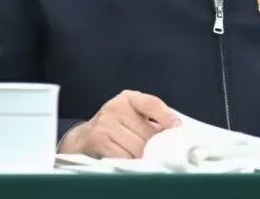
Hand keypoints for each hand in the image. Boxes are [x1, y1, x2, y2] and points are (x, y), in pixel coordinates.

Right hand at [57, 90, 179, 157]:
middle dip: (155, 147)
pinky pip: (124, 157)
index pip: (152, 103)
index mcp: (128, 98)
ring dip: (142, 157)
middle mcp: (115, 107)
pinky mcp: (98, 140)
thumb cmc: (114, 129)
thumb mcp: (131, 116)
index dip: (167, 117)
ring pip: (138, 148)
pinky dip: (129, 162)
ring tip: (138, 156)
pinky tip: (126, 159)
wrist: (82, 139)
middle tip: (157, 152)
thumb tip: (175, 132)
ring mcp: (105, 123)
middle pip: (148, 133)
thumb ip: (151, 120)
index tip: (177, 128)